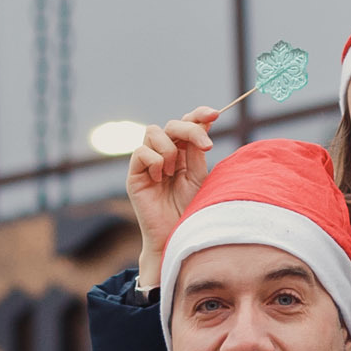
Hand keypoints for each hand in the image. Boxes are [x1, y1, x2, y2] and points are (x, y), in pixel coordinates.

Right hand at [126, 106, 219, 285]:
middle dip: (190, 130)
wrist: (176, 236)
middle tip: (206, 147)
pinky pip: (141, 152)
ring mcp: (148, 163)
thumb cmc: (190, 210)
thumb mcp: (198, 176)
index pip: (188, 123)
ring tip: (173, 173)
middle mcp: (164, 154)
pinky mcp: (134, 175)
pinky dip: (154, 160)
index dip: (199, 114)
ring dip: (169, 150)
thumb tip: (203, 123)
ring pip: (153, 132)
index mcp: (183, 153)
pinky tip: (159, 178)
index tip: (216, 114)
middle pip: (172, 124)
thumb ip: (196, 150)